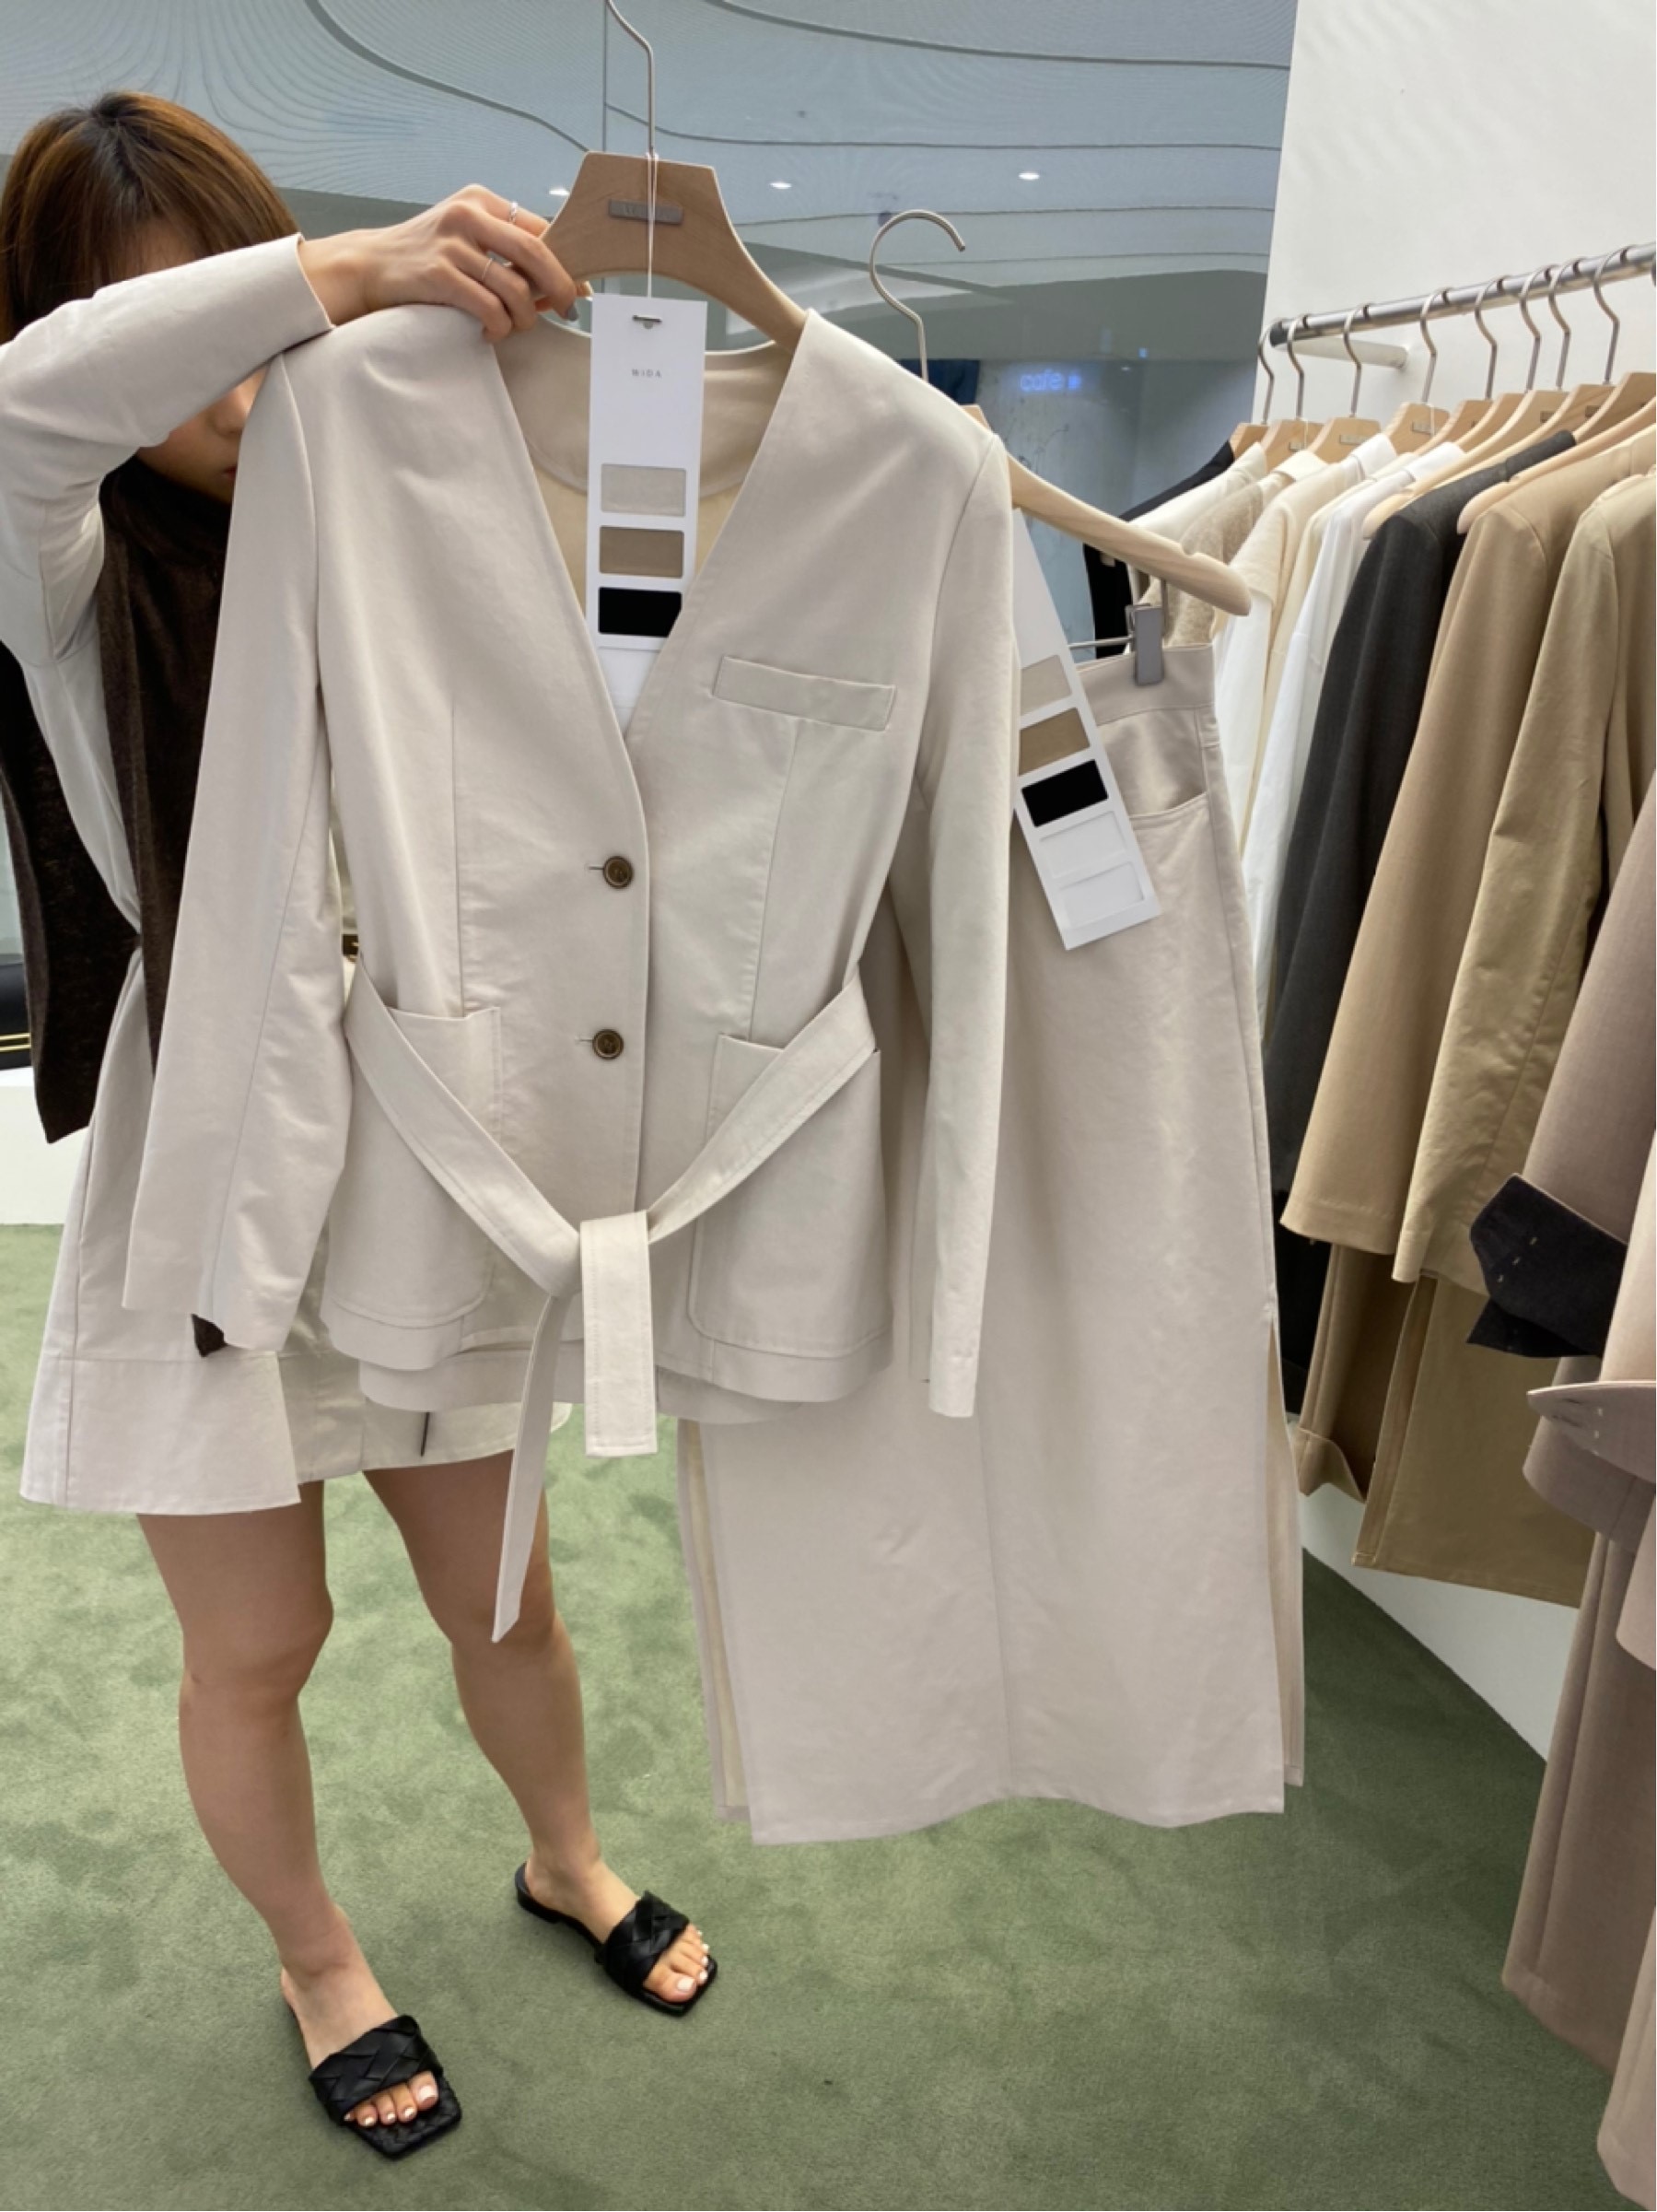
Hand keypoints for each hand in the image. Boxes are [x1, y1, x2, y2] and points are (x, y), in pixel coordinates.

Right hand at [298, 186, 588, 339]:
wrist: (368, 265)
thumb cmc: (424, 257)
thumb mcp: (462, 236)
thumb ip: (501, 249)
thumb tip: (553, 283)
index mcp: (480, 200)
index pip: (538, 228)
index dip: (566, 260)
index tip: (580, 286)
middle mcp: (468, 215)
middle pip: (536, 252)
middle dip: (559, 286)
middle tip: (566, 310)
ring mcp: (452, 243)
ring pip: (514, 287)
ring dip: (523, 316)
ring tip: (512, 326)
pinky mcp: (439, 274)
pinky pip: (489, 308)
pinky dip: (498, 326)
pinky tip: (490, 332)